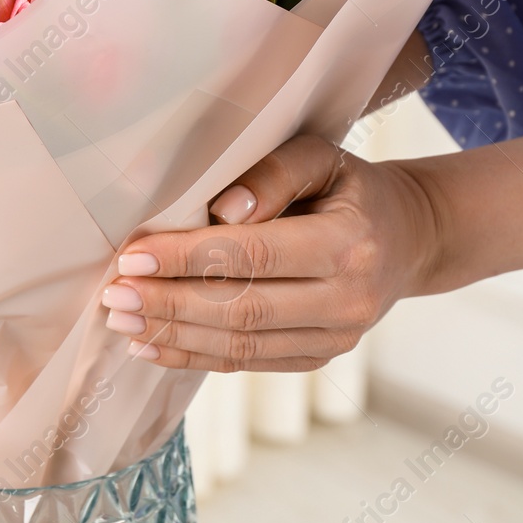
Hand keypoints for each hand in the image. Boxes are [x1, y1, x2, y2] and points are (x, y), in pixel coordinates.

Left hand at [101, 136, 443, 372]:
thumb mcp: (321, 157)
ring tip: (121, 321)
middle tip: (114, 296)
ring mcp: (337, 337)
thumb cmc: (349, 187)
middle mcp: (348, 299)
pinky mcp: (319, 357)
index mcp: (350, 242)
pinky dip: (194, 357)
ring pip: (241, 346)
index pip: (254, 255)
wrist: (408, 237)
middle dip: (169, 305)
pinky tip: (151, 346)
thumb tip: (221, 210)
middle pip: (242, 309)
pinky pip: (248, 364)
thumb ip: (273, 174)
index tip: (133, 257)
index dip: (187, 259)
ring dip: (173, 336)